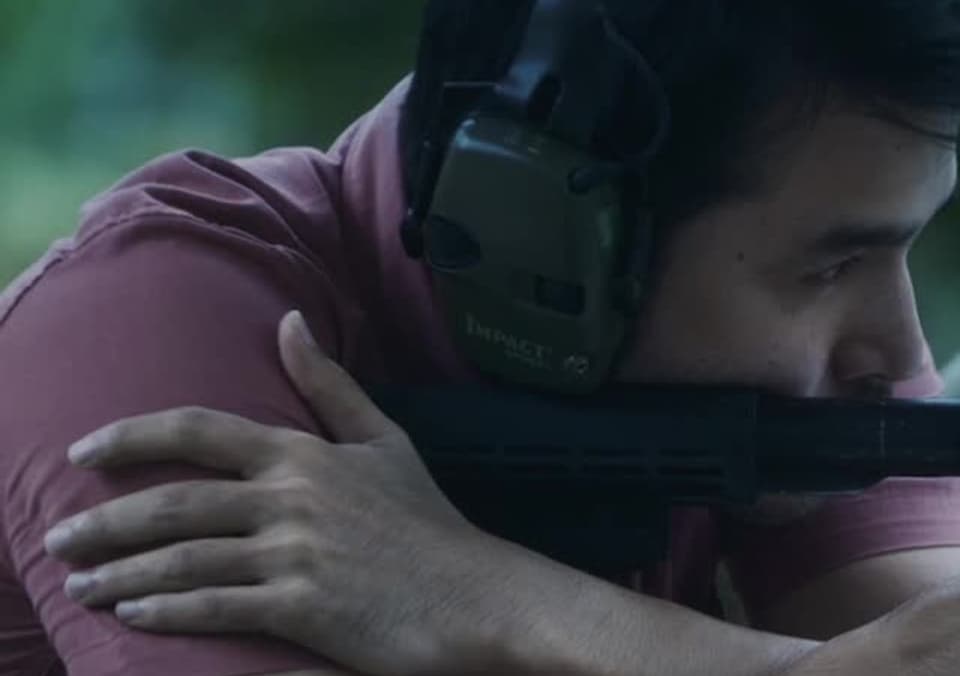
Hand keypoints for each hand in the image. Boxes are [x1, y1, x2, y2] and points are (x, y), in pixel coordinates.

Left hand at [45, 311, 546, 675]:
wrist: (480, 595)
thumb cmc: (431, 525)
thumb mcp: (386, 442)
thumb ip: (330, 385)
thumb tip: (288, 321)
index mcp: (305, 455)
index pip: (199, 431)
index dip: (132, 436)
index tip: (83, 450)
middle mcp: (292, 499)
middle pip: (174, 502)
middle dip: (105, 520)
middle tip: (59, 537)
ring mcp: (296, 555)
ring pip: (184, 558)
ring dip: (121, 574)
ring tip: (80, 586)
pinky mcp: (303, 609)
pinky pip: (217, 607)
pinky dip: (167, 611)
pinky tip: (133, 616)